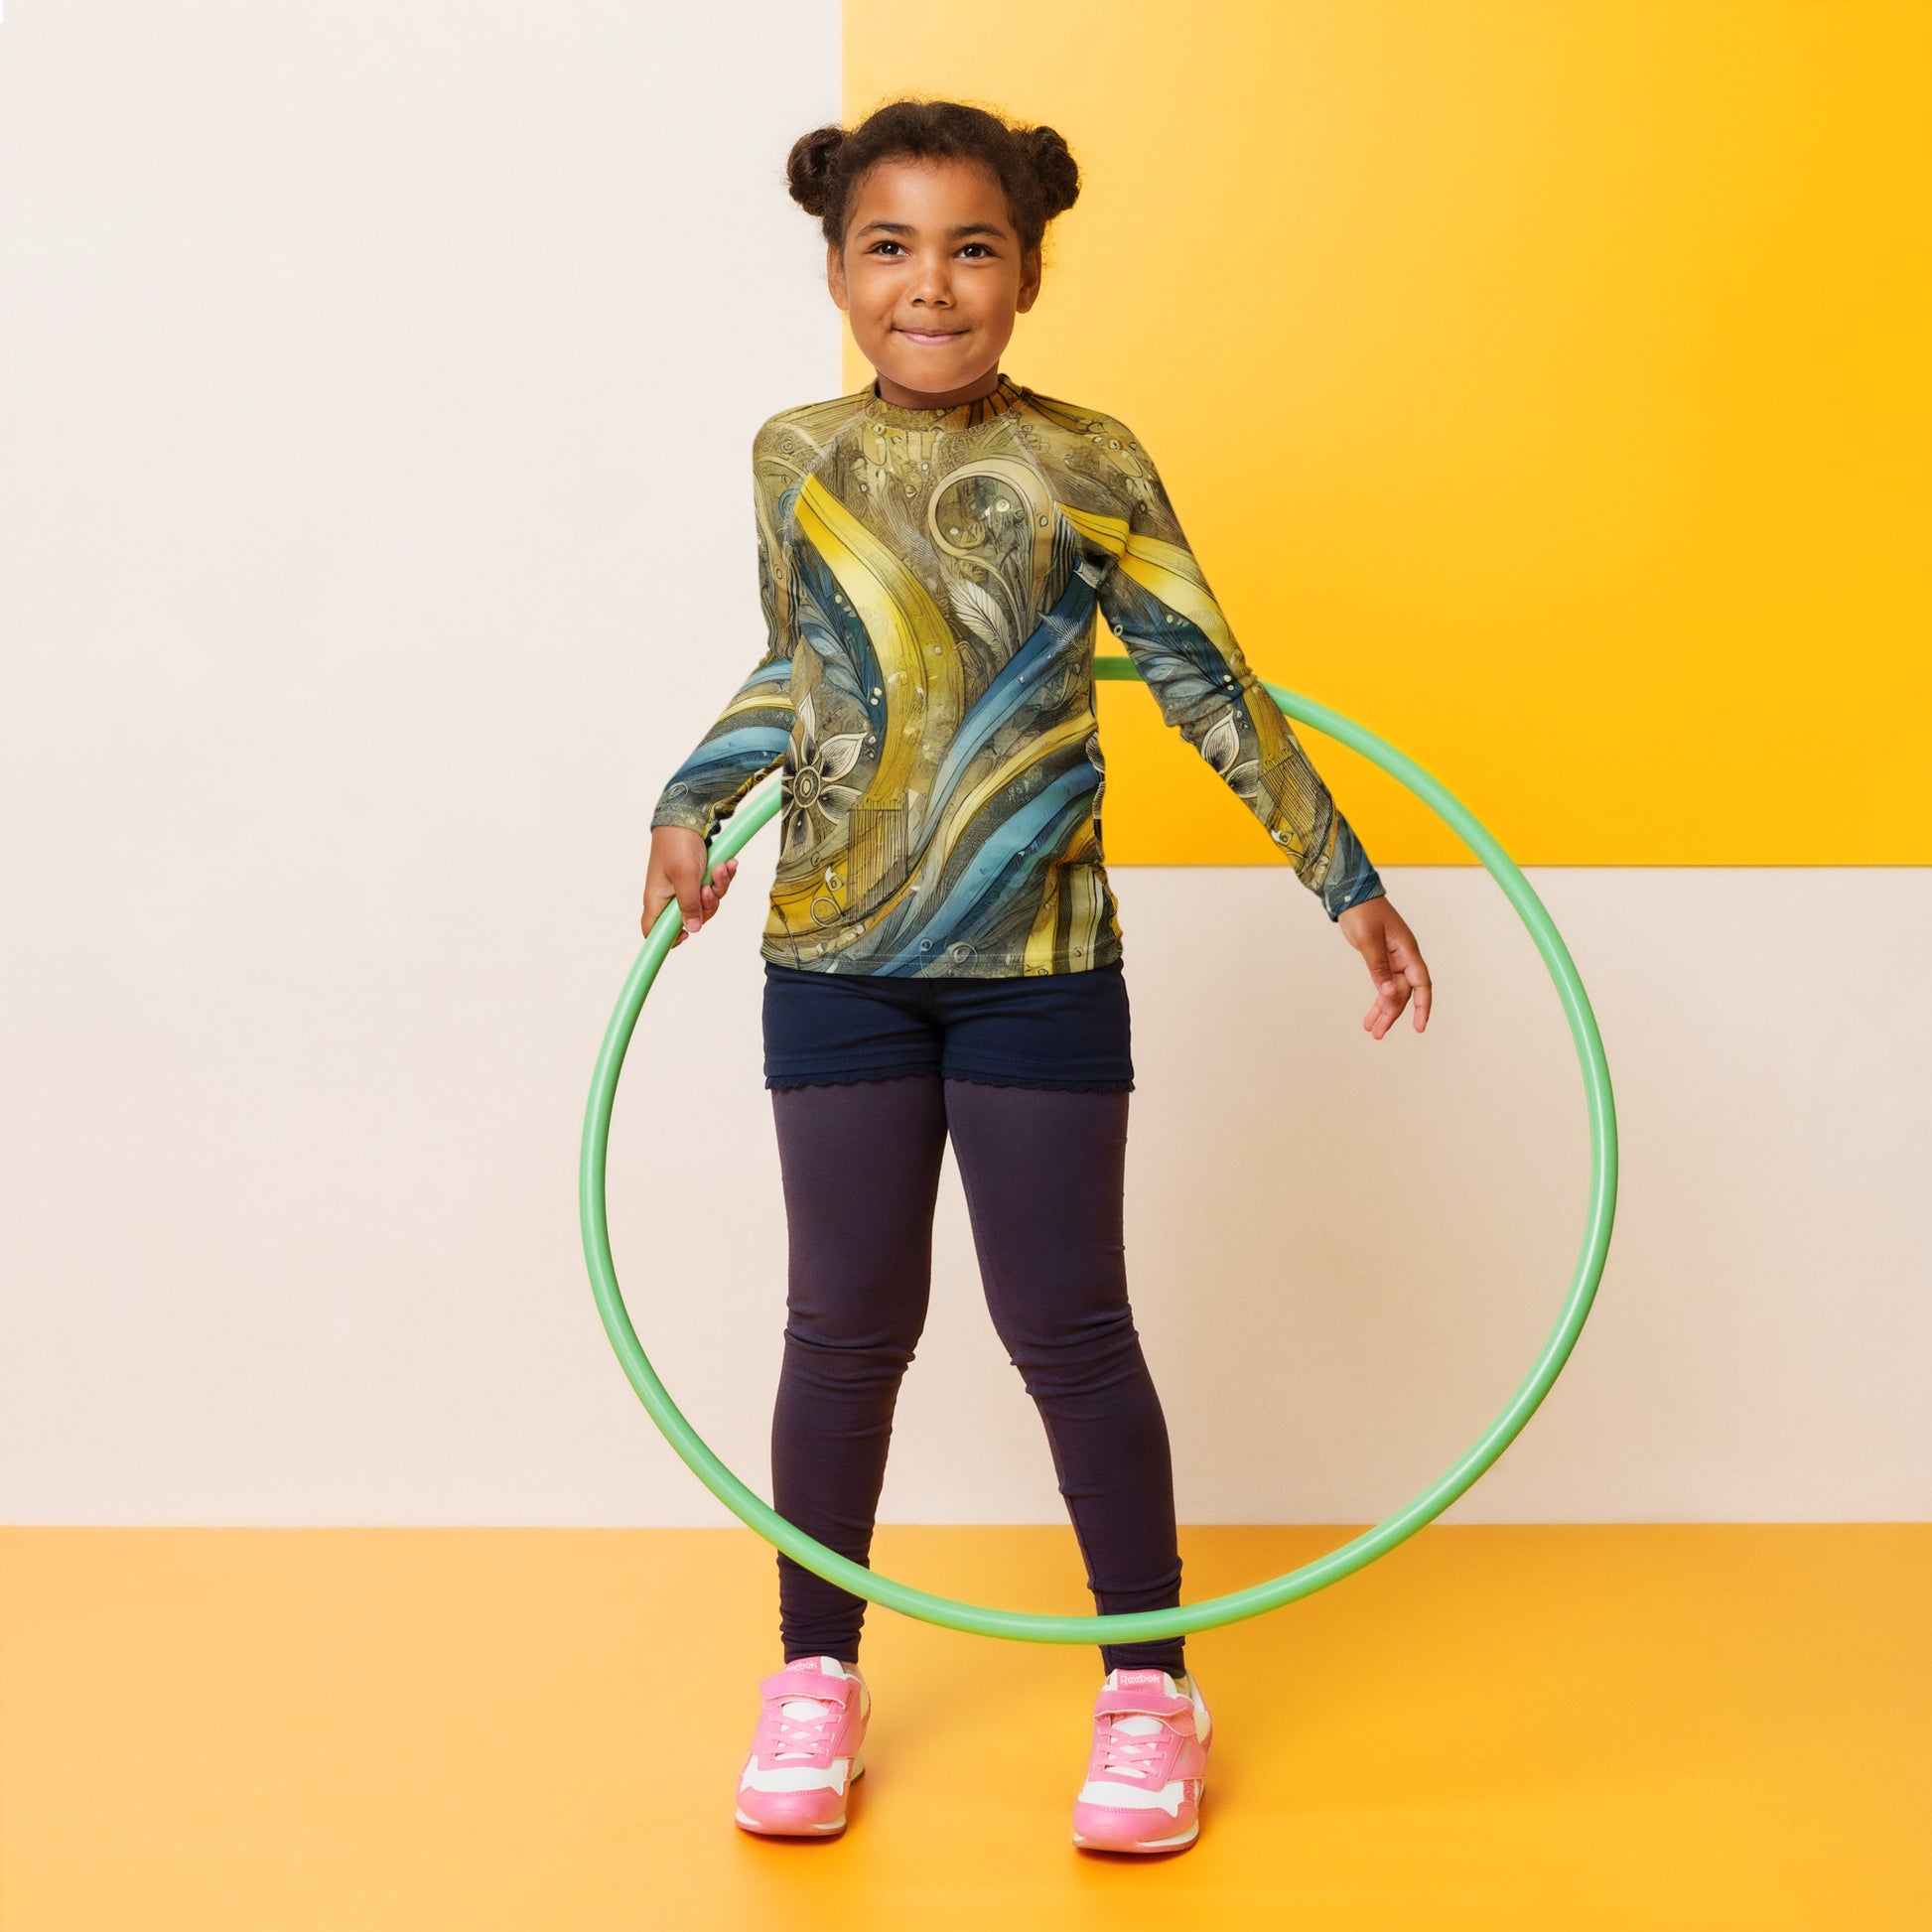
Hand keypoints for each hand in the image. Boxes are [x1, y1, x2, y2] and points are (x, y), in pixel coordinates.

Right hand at [642, 825, 738, 946]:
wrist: (687, 816)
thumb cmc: (678, 844)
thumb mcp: (685, 877)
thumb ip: (689, 905)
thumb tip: (692, 929)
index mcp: (657, 899)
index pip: (653, 930)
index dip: (668, 939)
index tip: (687, 935)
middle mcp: (669, 895)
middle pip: (691, 918)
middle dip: (708, 904)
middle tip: (708, 887)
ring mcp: (684, 886)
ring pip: (707, 901)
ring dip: (718, 886)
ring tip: (720, 868)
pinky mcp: (697, 876)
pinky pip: (713, 886)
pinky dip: (721, 877)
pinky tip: (727, 864)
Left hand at [1337, 895, 1431, 1039]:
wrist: (1351, 895)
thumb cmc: (1362, 913)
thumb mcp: (1368, 940)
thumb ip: (1378, 967)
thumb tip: (1387, 993)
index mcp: (1406, 950)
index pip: (1421, 983)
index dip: (1422, 1006)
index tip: (1419, 1027)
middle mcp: (1403, 957)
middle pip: (1403, 992)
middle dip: (1392, 1014)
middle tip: (1377, 1034)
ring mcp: (1393, 959)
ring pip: (1392, 991)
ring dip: (1383, 1011)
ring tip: (1372, 1031)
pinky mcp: (1381, 959)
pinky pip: (1383, 984)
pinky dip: (1377, 999)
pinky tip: (1370, 1015)